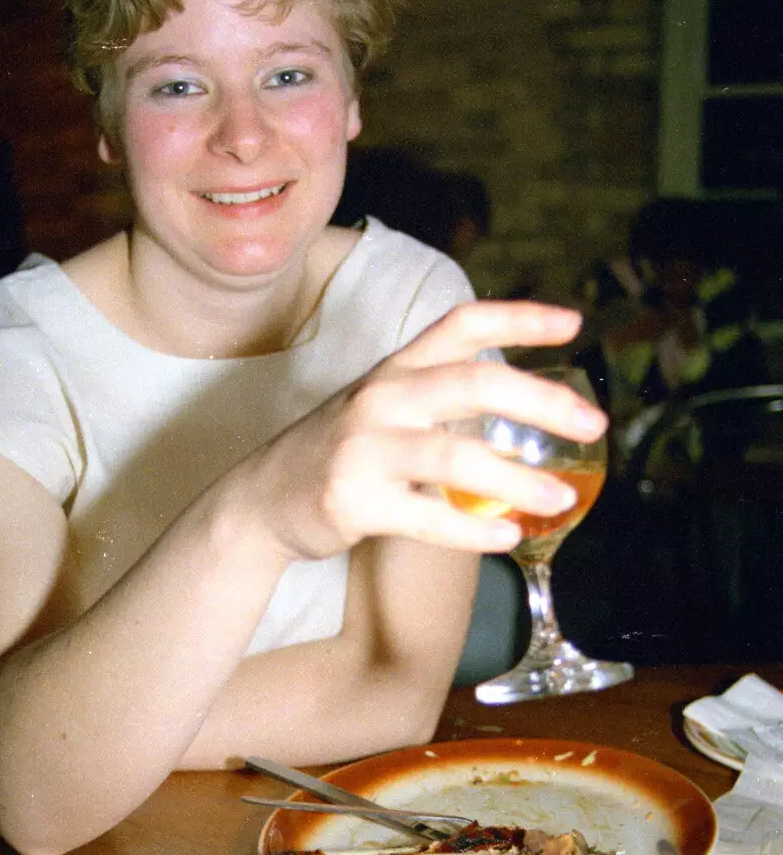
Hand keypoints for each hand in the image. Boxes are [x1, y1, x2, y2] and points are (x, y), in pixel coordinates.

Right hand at [247, 301, 606, 560]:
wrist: (261, 500)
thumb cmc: (339, 454)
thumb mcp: (382, 406)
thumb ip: (440, 399)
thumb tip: (528, 408)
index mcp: (395, 369)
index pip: (461, 325)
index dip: (519, 317)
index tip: (574, 323)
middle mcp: (382, 397)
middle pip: (473, 383)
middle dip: (542, 401)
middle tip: (593, 425)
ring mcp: (365, 449)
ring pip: (456, 458)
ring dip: (518, 479)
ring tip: (560, 498)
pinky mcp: (354, 500)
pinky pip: (428, 517)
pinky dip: (474, 531)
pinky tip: (507, 536)